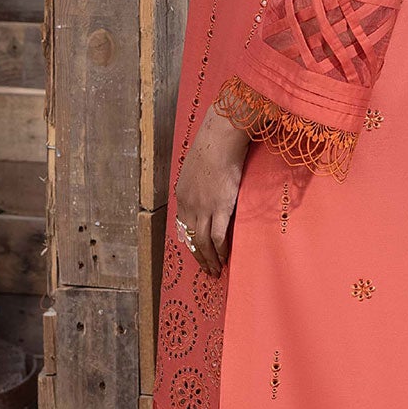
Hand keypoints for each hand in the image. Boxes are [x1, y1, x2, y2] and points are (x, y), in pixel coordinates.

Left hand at [173, 103, 251, 276]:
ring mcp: (204, 207)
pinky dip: (220, 250)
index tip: (193, 250)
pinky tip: (224, 258)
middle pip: (191, 237)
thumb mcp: (197, 165)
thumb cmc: (213, 145)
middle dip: (198, 256)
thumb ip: (198, 180)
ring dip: (209, 259)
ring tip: (216, 270)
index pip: (182, 224)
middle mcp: (189, 204)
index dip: (188, 240)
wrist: (219, 138)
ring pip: (203, 241)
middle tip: (206, 268)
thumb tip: (207, 183)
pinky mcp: (220, 208)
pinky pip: (218, 236)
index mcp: (182, 194)